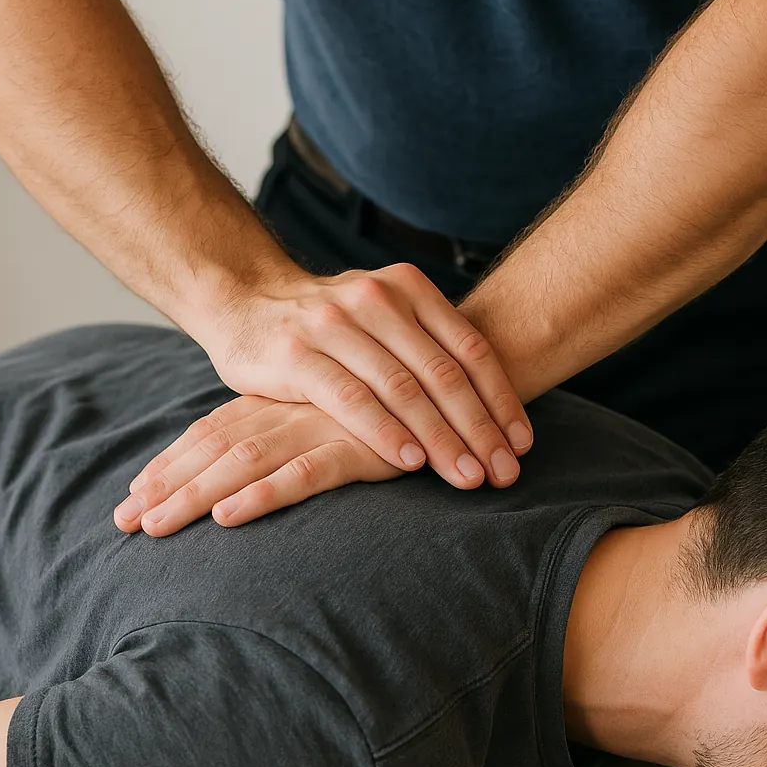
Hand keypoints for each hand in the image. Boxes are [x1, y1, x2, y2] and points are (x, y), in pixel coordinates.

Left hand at [114, 395, 400, 535]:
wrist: (453, 373)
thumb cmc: (395, 403)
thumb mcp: (336, 415)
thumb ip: (298, 431)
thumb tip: (258, 462)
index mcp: (282, 400)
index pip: (212, 431)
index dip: (171, 462)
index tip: (132, 495)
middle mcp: (293, 408)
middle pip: (214, 447)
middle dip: (166, 485)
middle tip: (124, 523)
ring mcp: (324, 424)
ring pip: (245, 460)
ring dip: (195, 494)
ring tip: (155, 528)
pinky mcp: (361, 445)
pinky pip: (305, 472)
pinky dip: (264, 494)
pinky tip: (227, 516)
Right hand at [203, 262, 532, 489]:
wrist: (245, 300)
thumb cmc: (330, 324)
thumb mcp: (385, 317)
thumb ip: (430, 346)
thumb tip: (494, 403)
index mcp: (409, 289)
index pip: (471, 350)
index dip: (502, 400)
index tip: (522, 444)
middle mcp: (376, 300)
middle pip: (444, 373)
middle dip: (480, 429)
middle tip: (505, 473)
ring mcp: (334, 324)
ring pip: (403, 389)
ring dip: (442, 439)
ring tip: (469, 477)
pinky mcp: (296, 354)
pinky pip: (351, 399)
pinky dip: (385, 433)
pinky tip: (410, 463)